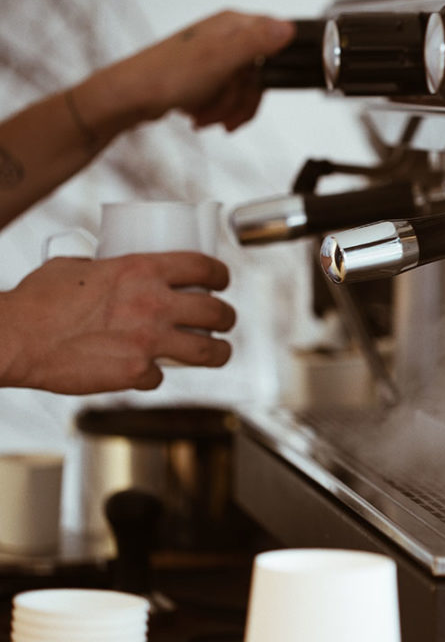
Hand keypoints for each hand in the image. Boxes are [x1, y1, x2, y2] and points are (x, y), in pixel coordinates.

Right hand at [0, 253, 235, 394]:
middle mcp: (153, 303)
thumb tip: (106, 264)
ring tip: (219, 352)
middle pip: (217, 311)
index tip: (222, 282)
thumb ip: (102, 267)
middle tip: (224, 320)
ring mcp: (148, 340)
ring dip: (219, 352)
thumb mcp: (76, 267)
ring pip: (209, 350)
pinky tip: (145, 372)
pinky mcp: (136, 372)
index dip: (221, 274)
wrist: (15, 338)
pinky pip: (161, 377)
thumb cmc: (37, 302)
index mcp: (141, 269)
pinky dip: (154, 376)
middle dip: (227, 317)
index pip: (204, 266)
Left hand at [107, 11, 295, 131]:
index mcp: (233, 25)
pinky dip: (216, 111)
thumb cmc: (165, 76)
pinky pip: (228, 98)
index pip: (275, 42)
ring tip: (204, 114)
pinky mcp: (206, 77)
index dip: (270, 71)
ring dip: (226, 109)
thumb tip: (288, 28)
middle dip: (241, 99)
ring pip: (244, 91)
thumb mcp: (220, 59)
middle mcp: (226, 37)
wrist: (129, 99)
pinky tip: (199, 114)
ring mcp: (216, 58)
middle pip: (260, 76)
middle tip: (222, 106)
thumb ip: (257, 43)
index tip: (257, 85)